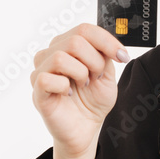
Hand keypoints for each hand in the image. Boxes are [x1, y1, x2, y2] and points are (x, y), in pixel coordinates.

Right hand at [30, 23, 130, 158]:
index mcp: (68, 46)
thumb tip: (108, 45)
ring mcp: (42, 71)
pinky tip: (67, 93)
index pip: (85, 29)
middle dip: (94, 61)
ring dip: (80, 73)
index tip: (122, 56)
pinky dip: (64, 86)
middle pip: (75, 41)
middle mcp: (51, 54)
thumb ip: (105, 56)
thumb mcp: (106, 75)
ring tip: (83, 85)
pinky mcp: (37, 90)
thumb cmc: (92, 101)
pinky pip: (48, 79)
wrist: (86, 129)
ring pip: (60, 57)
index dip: (107, 41)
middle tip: (97, 77)